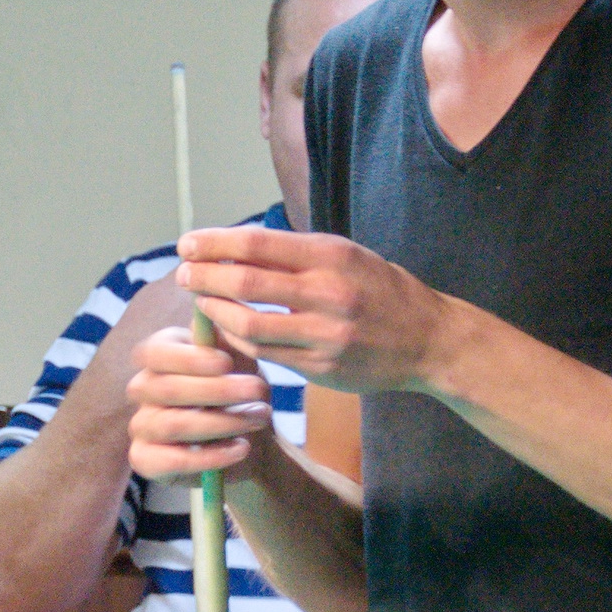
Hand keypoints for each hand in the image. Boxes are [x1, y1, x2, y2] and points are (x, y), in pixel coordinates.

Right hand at [127, 326, 271, 483]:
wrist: (255, 443)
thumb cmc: (243, 394)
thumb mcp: (243, 362)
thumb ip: (228, 338)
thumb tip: (218, 306)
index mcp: (161, 357)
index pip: (154, 352)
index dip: (188, 358)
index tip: (227, 364)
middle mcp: (144, 389)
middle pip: (164, 388)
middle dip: (216, 390)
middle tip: (259, 390)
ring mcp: (142, 425)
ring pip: (171, 424)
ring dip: (221, 422)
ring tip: (259, 419)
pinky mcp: (146, 460)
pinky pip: (169, 460)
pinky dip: (209, 457)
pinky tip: (240, 449)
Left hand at [173, 224, 455, 393]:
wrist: (427, 340)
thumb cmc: (377, 289)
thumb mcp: (345, 256)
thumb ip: (294, 253)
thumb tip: (231, 246)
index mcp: (331, 256)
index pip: (256, 245)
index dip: (213, 244)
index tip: (186, 244)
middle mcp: (328, 293)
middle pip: (245, 283)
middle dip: (204, 278)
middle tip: (183, 274)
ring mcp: (325, 335)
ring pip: (248, 324)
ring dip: (214, 313)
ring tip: (201, 302)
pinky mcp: (321, 368)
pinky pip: (264, 353)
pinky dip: (237, 340)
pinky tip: (227, 330)